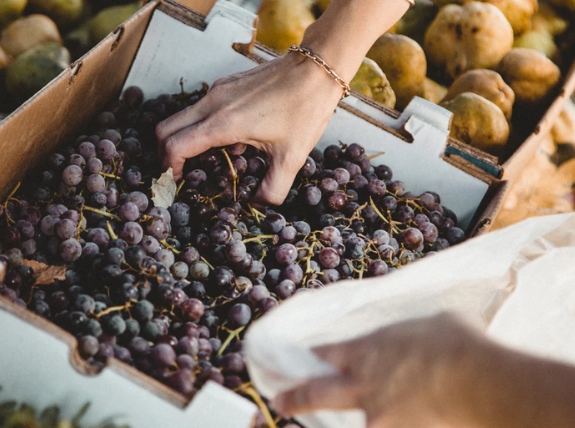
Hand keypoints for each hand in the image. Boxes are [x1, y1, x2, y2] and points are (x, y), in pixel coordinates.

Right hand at [155, 52, 342, 204]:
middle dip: (166, 155)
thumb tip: (259, 205)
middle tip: (180, 174)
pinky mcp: (227, 84)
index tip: (177, 183)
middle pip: (166, 129)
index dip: (169, 169)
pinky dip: (200, 126)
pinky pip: (200, 107)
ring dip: (184, 139)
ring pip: (182, 117)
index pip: (175, 146)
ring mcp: (218, 90)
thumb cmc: (305, 109)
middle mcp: (213, 103)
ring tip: (206, 161)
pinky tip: (229, 140)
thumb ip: (273, 188)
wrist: (317, 69)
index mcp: (223, 123)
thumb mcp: (292, 157)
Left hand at [272, 313, 487, 427]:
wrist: (474, 379)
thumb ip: (416, 333)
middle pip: (317, 392)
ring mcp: (377, 413)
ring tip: (343, 417)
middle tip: (280, 401)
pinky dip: (386, 424)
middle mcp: (364, 383)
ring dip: (348, 420)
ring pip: (351, 421)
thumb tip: (428, 335)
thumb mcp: (432, 323)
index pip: (327, 352)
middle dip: (295, 397)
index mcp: (368, 350)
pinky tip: (406, 422)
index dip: (311, 356)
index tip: (300, 359)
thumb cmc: (456, 342)